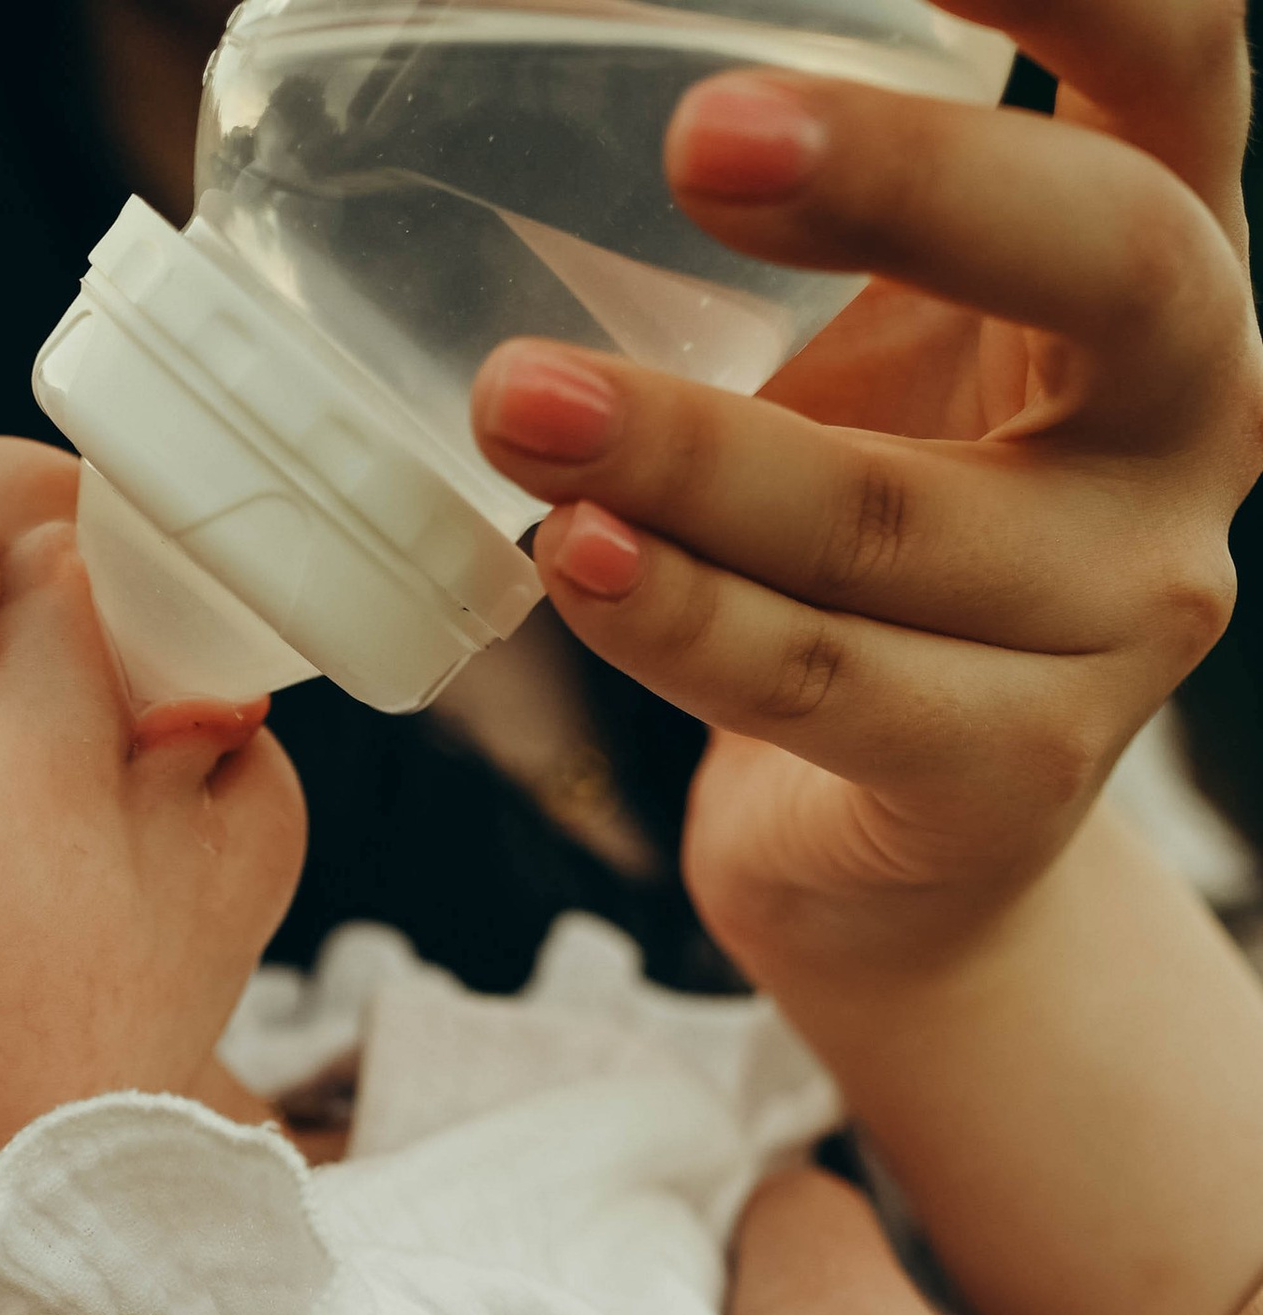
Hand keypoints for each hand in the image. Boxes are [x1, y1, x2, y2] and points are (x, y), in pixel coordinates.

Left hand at [466, 0, 1262, 972]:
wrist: (888, 836)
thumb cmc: (870, 519)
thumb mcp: (860, 323)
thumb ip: (796, 200)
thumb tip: (557, 41)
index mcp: (1170, 247)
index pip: (1179, 57)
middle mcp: (1196, 415)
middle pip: (1110, 258)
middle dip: (903, 182)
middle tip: (694, 133)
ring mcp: (1124, 609)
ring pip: (903, 520)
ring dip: (692, 454)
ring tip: (518, 399)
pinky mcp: (1018, 773)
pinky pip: (828, 686)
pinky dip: (683, 621)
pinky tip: (571, 557)